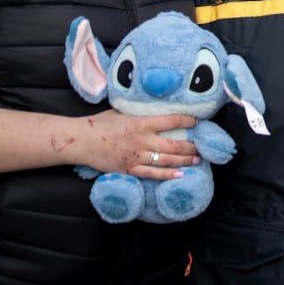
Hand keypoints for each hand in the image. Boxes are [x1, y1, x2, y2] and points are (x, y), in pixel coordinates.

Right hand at [72, 111, 198, 180]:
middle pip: (174, 145)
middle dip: (191, 146)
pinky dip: (167, 175)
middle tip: (202, 146)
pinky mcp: (130, 169)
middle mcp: (142, 140)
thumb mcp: (122, 111)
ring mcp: (137, 157)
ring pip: (167, 160)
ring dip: (184, 160)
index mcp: (141, 123)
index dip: (187, 121)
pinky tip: (180, 175)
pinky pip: (153, 173)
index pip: (171, 121)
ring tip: (196, 159)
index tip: (196, 121)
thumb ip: (140, 113)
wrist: (81, 141)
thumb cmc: (100, 123)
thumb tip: (156, 108)